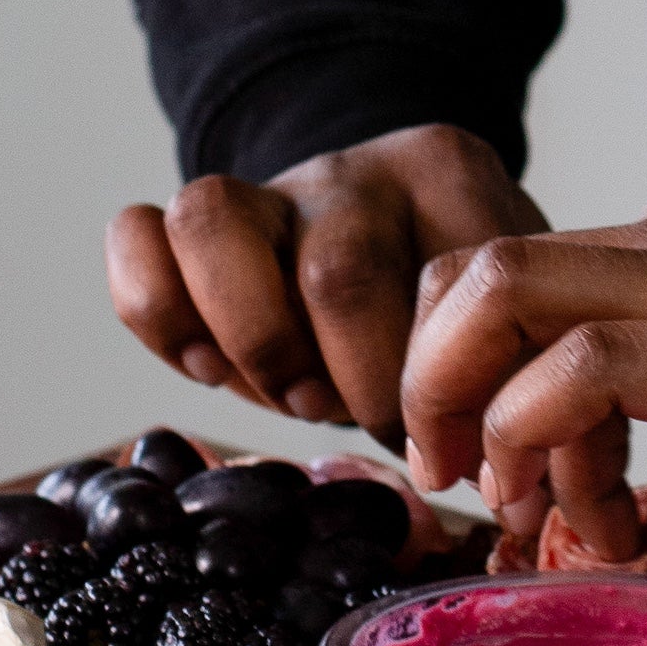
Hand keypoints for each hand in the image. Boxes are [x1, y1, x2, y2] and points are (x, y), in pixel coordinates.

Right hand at [107, 126, 541, 443]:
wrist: (409, 244)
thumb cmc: (456, 316)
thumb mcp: (504, 328)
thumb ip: (508, 375)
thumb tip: (498, 478)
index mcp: (447, 177)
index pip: (438, 284)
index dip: (425, 385)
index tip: (437, 433)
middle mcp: (354, 168)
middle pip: (335, 274)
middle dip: (348, 381)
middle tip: (361, 412)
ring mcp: (268, 185)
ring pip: (209, 219)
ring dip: (250, 338)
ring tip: (288, 388)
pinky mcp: (198, 224)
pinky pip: (137, 236)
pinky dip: (157, 311)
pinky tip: (213, 363)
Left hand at [402, 158, 646, 562]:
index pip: (518, 272)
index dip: (468, 368)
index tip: (493, 472)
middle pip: (471, 265)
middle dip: (423, 377)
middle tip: (450, 478)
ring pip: (497, 292)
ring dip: (462, 404)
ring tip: (499, 502)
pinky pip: (587, 370)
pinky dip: (553, 448)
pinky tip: (596, 526)